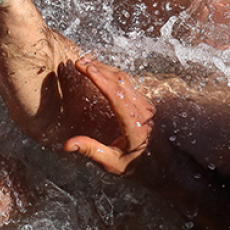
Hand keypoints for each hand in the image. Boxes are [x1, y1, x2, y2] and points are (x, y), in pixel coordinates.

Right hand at [63, 58, 154, 174]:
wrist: (162, 165)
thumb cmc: (136, 166)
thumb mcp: (112, 164)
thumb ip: (91, 151)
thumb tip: (67, 145)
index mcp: (134, 125)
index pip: (117, 96)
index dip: (101, 80)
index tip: (86, 68)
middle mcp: (142, 112)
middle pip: (120, 82)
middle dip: (99, 69)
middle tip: (79, 62)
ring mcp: (145, 105)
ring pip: (125, 80)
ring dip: (105, 69)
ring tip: (86, 63)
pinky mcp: (144, 103)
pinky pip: (128, 83)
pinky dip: (112, 75)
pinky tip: (100, 72)